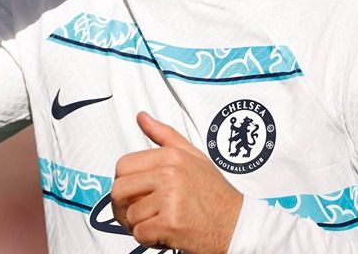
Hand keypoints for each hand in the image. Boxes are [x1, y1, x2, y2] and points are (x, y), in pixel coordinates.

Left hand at [112, 112, 243, 253]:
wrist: (238, 226)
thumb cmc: (216, 195)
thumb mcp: (194, 157)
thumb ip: (164, 136)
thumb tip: (142, 118)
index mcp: (171, 156)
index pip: (123, 165)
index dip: (124, 183)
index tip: (134, 193)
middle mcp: (169, 174)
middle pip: (120, 190)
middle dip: (124, 206)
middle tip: (139, 214)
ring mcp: (170, 198)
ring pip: (130, 215)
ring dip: (139, 225)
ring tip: (158, 223)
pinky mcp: (171, 223)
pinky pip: (140, 233)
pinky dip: (148, 240)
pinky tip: (164, 234)